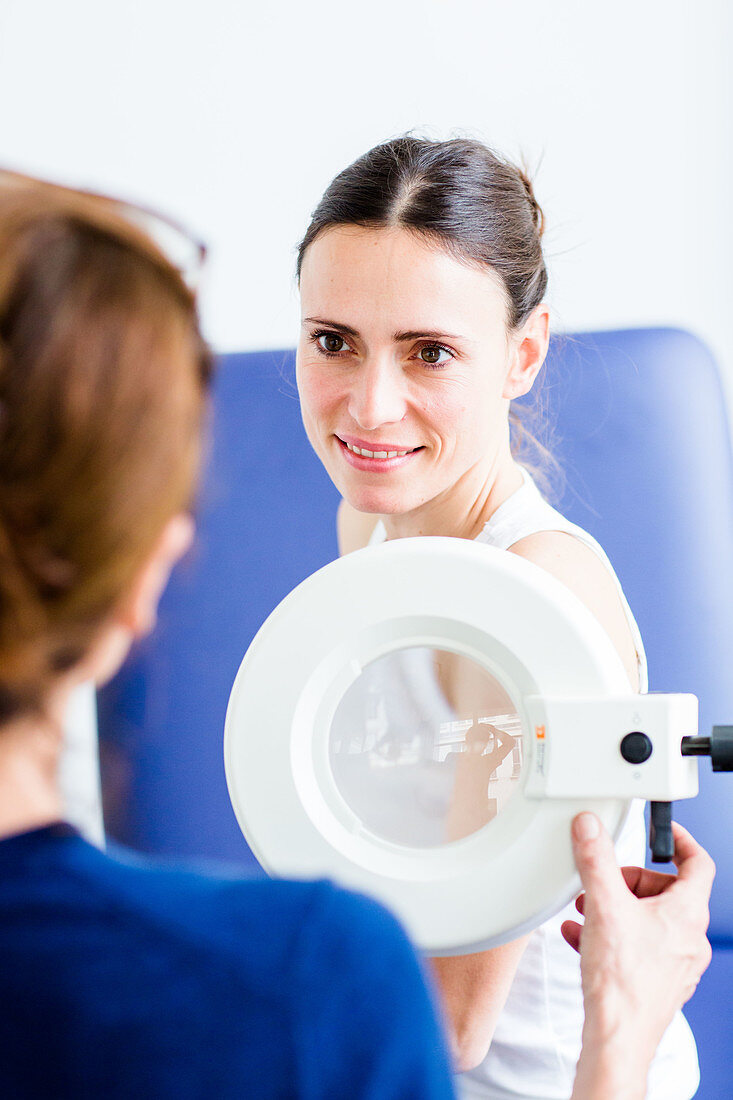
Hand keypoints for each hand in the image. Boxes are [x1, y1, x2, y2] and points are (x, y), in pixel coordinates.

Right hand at [563, 813, 713, 1099]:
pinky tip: (580, 937)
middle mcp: (689, 938)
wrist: (618, 1036)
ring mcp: (676, 964)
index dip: (681, 842)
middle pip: (666, 892)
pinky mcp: (658, 983)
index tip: (663, 833)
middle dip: (629, 881)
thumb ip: (596, 859)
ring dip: (616, 908)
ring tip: (586, 910)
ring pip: (649, 921)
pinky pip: (638, 947)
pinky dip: (611, 935)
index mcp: (687, 913)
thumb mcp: (604, 904)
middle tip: (603, 882)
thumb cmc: (622, 979)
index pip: (698, 863)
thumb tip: (590, 827)